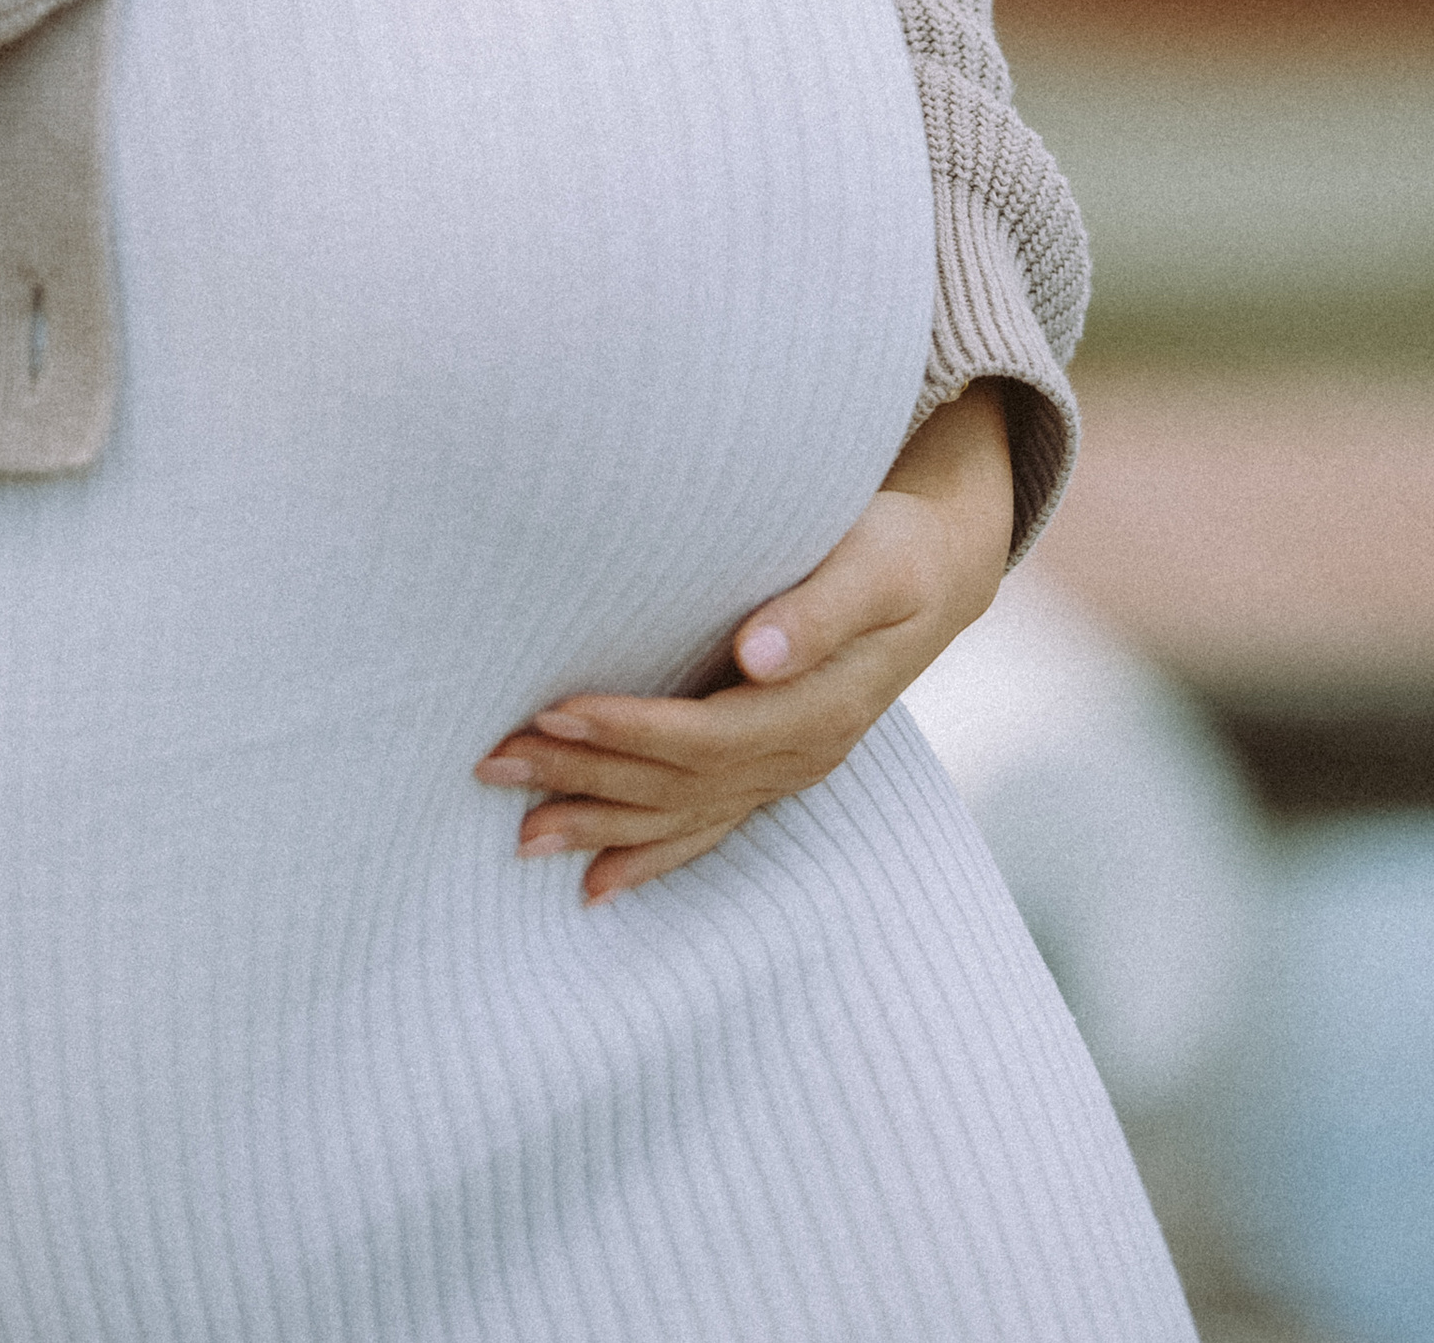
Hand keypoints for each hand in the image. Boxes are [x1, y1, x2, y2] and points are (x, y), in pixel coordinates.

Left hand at [472, 384, 1016, 902]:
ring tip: (520, 835)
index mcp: (822, 706)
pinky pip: (707, 827)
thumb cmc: (898, 549)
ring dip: (601, 824)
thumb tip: (757, 654)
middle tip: (493, 762)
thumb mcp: (876, 564)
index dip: (631, 731)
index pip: (709, 734)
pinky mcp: (774, 770)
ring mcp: (789, 771)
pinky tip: (596, 883)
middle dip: (585, 777)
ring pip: (683, 814)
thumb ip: (819, 608)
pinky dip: (650, 856)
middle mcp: (801, 754)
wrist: (940, 574)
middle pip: (680, 782)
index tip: (556, 713)